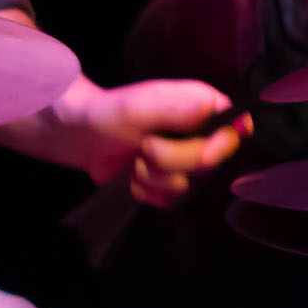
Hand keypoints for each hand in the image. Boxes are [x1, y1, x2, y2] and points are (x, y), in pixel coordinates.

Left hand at [61, 78, 251, 205]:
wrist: (71, 135)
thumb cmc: (102, 112)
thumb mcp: (135, 106)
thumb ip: (175, 108)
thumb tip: (216, 108)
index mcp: (199, 105)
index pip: (236, 128)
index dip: (222, 146)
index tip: (201, 153)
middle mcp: (197, 133)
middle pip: (209, 163)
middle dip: (171, 161)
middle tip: (144, 147)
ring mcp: (181, 160)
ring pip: (187, 186)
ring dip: (153, 178)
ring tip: (133, 160)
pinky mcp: (164, 183)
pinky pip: (168, 201)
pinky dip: (145, 193)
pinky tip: (130, 176)